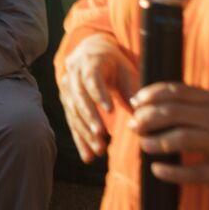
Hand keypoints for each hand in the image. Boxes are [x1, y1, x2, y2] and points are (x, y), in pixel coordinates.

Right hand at [58, 33, 139, 161]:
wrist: (90, 53)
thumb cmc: (114, 63)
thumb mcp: (126, 69)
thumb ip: (133, 88)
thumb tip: (142, 111)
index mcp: (89, 62)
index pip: (92, 78)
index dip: (99, 94)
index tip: (110, 110)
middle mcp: (73, 75)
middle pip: (79, 97)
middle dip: (90, 118)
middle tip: (102, 135)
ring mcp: (67, 89)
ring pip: (73, 112)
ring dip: (85, 132)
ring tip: (100, 150)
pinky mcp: (67, 102)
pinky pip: (72, 122)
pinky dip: (80, 140)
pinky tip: (88, 156)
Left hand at [131, 82, 208, 195]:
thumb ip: (204, 108)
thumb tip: (165, 107)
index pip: (176, 91)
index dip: (151, 95)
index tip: (136, 101)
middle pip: (172, 112)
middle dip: (147, 118)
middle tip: (133, 126)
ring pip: (181, 138)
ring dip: (155, 142)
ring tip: (143, 146)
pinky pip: (195, 172)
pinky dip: (172, 172)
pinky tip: (158, 171)